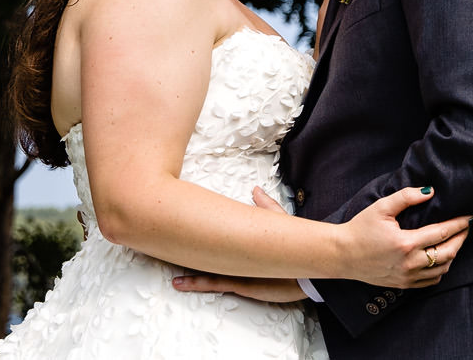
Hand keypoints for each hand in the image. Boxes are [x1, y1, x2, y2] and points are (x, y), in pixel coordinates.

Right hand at [170, 188, 306, 300]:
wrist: (307, 275)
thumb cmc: (295, 251)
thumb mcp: (277, 221)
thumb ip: (265, 206)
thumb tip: (255, 190)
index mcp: (241, 247)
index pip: (217, 242)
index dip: (201, 238)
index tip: (184, 229)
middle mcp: (234, 262)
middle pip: (206, 260)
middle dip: (188, 259)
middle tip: (166, 252)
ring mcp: (234, 273)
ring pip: (205, 273)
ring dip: (187, 274)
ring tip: (169, 273)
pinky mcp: (237, 283)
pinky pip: (213, 284)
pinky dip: (196, 283)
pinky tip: (181, 282)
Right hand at [338, 186, 471, 289]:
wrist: (343, 254)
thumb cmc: (360, 228)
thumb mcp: (381, 207)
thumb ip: (407, 197)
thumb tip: (430, 192)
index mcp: (406, 243)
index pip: (442, 233)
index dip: (459, 224)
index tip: (469, 217)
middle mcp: (409, 263)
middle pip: (447, 253)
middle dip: (461, 239)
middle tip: (467, 228)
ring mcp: (407, 276)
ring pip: (442, 269)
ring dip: (453, 255)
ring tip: (456, 241)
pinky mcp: (403, 284)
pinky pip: (431, 281)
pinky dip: (441, 270)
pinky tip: (442, 259)